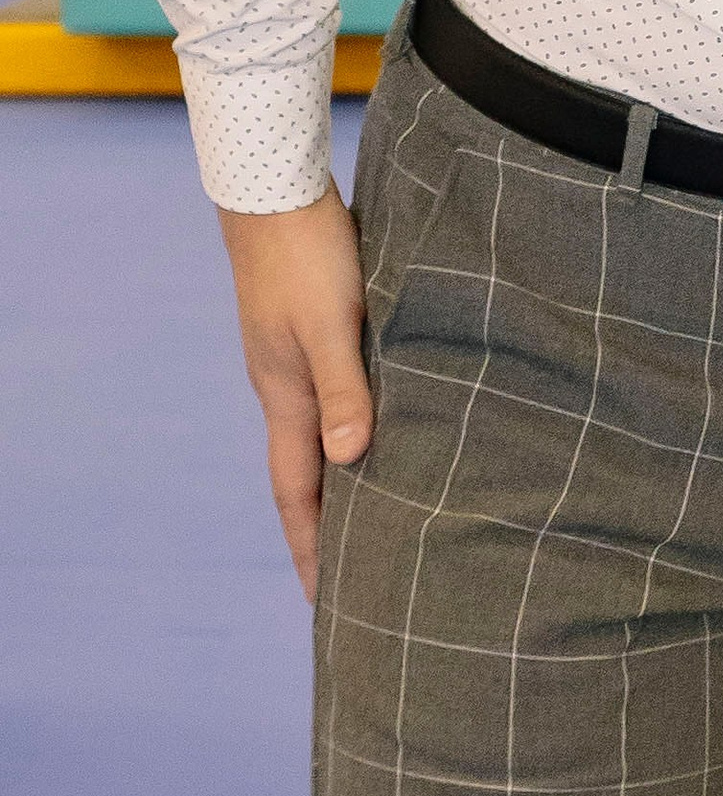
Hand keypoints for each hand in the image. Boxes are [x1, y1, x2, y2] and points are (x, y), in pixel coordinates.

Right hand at [220, 188, 371, 599]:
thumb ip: (344, 390)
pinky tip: (374, 432)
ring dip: (339, 483)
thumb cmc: (306, 256)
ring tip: (369, 520)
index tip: (323, 603)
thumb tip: (351, 460)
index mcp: (285, 398)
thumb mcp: (332, 325)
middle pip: (304, 476)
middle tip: (350, 582)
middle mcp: (285, 389)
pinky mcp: (309, 333)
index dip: (312, 548)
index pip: (297, 493)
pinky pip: (330, 402)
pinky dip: (347, 433)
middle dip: (325, 531)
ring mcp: (293, 362)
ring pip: (318, 439)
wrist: (274, 192)